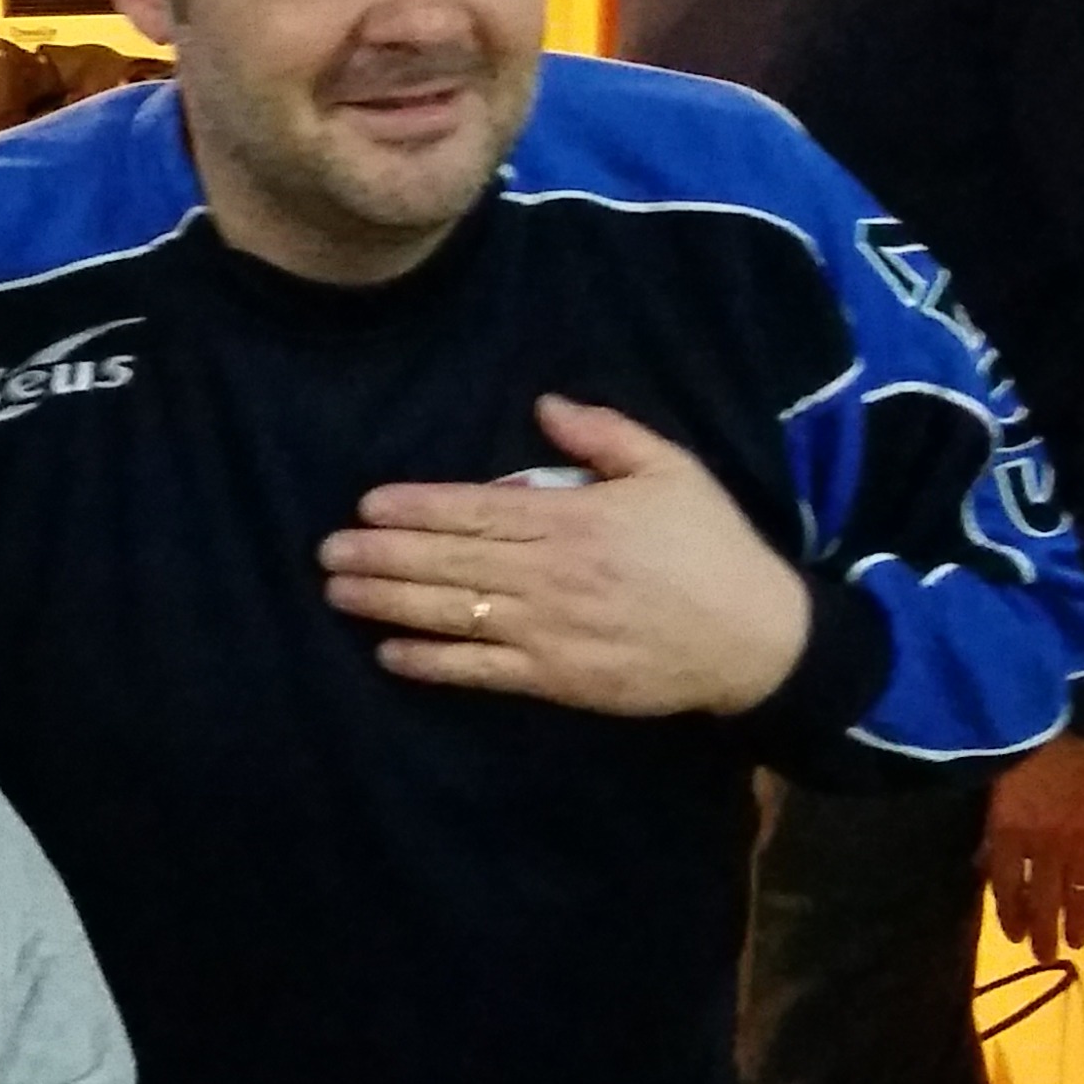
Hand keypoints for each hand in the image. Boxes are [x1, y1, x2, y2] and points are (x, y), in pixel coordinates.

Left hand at [316, 396, 809, 717]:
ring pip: (456, 614)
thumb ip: (604, 434)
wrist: (757, 639)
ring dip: (391, 603)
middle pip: (452, 562)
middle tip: (326, 550)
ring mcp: (550, 632)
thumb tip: (543, 404)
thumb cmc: (711, 546)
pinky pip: (483, 672)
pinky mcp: (557, 679)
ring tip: (338, 592)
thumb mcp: (670, 470)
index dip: (418, 509)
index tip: (368, 505)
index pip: (478, 510)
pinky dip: (434, 662)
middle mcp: (551, 575)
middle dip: (384, 555)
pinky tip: (390, 652)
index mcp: (573, 521)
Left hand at [984, 733, 1083, 960]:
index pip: (1006, 885)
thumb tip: (986, 859)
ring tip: (1078, 944)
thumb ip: (995, 824)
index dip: (1010, 913)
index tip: (1013, 934)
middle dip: (1043, 931)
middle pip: (1043, 899)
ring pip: (1079, 894)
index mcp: (1010, 831)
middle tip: (1044, 955)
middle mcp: (1046, 846)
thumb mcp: (997, 782)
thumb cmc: (1029, 743)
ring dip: (1078, 922)